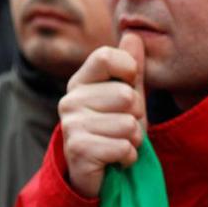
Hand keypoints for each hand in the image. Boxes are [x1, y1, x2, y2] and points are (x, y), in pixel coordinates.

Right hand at [59, 33, 146, 197]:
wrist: (98, 172)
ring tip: (118, 142)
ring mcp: (71, 124)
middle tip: (123, 127)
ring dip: (134, 139)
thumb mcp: (128, 96)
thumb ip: (131, 67)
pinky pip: (124, 147)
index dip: (129, 70)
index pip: (106, 56)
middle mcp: (70, 100)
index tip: (130, 87)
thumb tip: (133, 34)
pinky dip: (128, 157)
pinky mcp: (78, 149)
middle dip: (137, 117)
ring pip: (129, 125)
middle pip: (127, 96)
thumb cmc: (114, 129)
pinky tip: (115, 159)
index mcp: (81, 81)